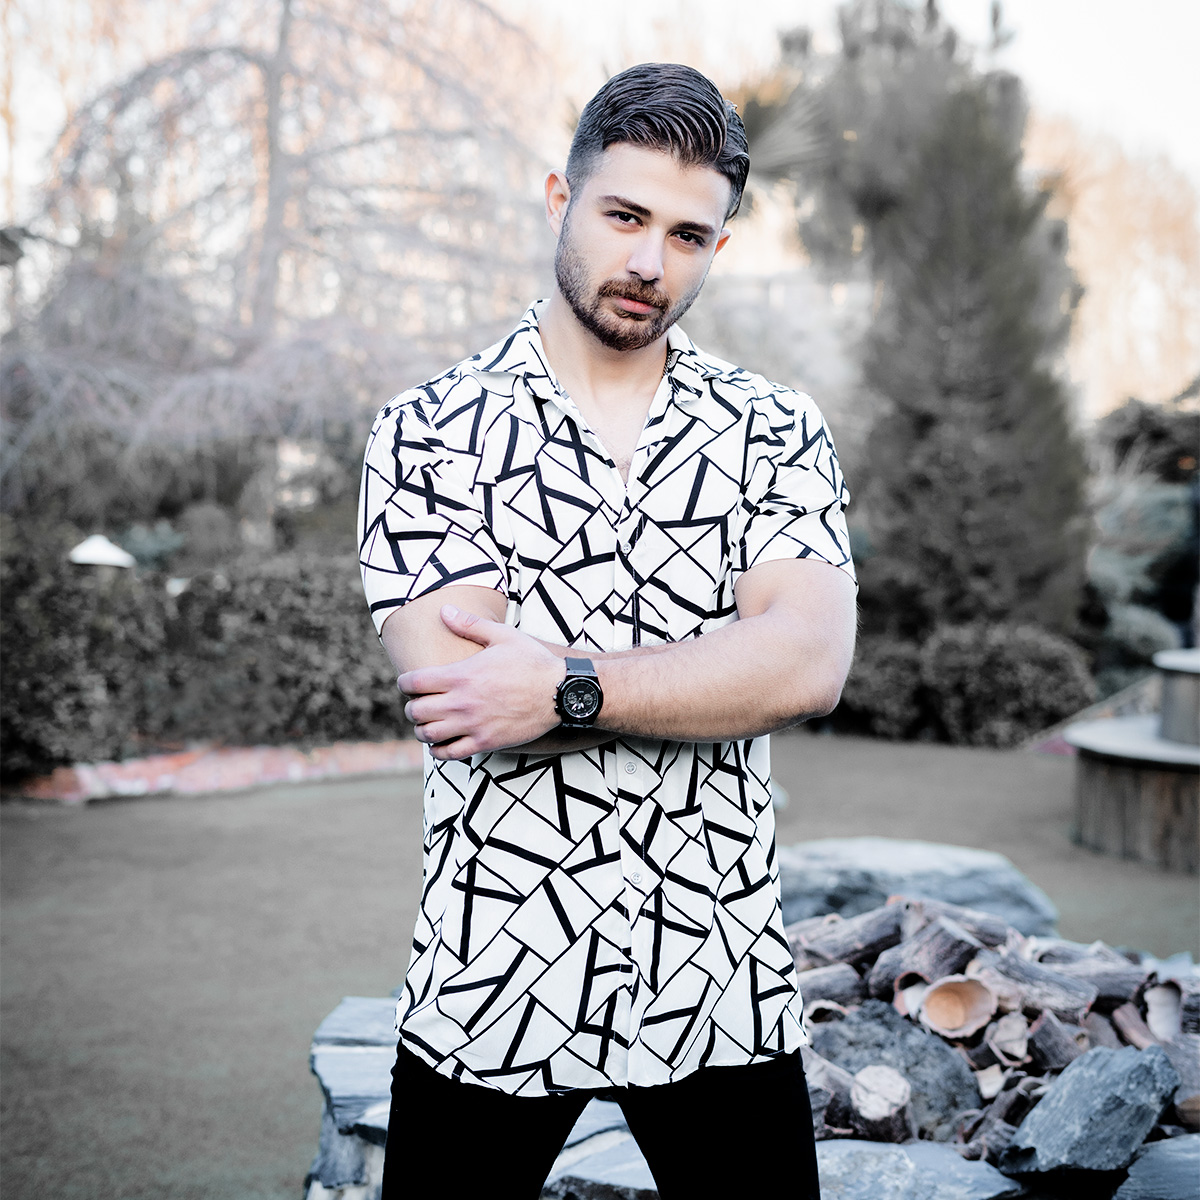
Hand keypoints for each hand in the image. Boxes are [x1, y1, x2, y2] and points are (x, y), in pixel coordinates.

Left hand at [397, 606, 563, 759]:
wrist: (560, 691)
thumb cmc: (532, 661)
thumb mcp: (502, 636)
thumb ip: (469, 624)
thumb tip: (444, 610)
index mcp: (462, 674)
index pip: (413, 682)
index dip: (404, 683)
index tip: (408, 683)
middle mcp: (462, 702)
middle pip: (416, 710)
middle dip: (411, 707)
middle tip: (418, 703)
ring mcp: (473, 724)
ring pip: (428, 734)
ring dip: (422, 728)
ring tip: (428, 723)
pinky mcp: (485, 742)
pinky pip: (449, 753)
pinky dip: (438, 749)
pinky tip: (442, 741)